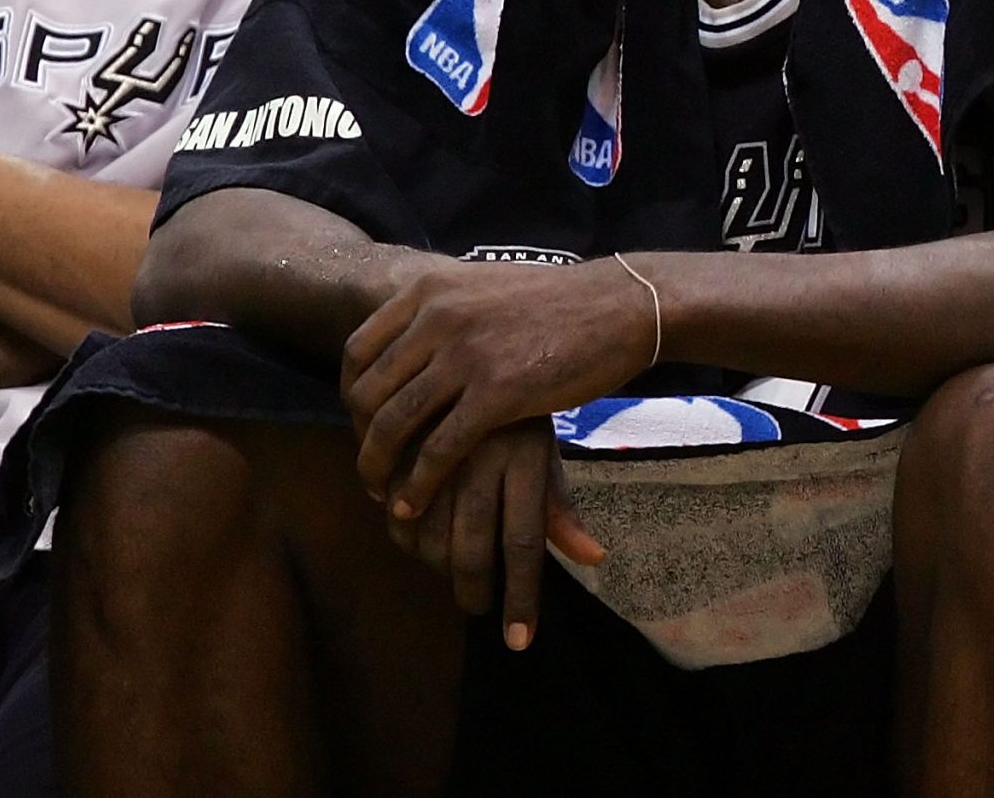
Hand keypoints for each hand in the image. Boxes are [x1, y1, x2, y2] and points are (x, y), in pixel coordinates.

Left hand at [341, 257, 656, 522]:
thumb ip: (447, 307)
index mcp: (431, 290)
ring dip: (377, 467)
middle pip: (368, 392)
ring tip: (382, 493)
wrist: (623, 305)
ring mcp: (465, 356)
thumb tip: (418, 329)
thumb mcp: (489, 288)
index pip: (358, 350)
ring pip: (394, 424)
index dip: (351, 394)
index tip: (361, 421)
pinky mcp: (496, 394)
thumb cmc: (564, 301)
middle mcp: (438, 318)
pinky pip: (437, 449)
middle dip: (361, 436)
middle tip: (372, 464)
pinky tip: (413, 503)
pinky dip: (417, 484)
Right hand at [383, 417, 605, 650]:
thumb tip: (594, 559)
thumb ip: (559, 509)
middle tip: (480, 607)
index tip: (518, 640)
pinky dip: (409, 539)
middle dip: (475, 591)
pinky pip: (399, 516)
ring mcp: (436, 456)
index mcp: (526, 461)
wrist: (470, 353)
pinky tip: (423, 540)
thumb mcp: (543, 454)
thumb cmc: (516, 417)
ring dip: (440, 568)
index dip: (520, 596)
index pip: (525, 543)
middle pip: (472, 550)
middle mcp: (481, 461)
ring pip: (431, 539)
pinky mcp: (402, 451)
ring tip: (456, 572)